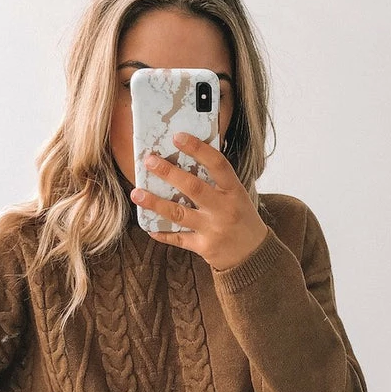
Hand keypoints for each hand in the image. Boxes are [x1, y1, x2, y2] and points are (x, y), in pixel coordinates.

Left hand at [130, 131, 268, 270]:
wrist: (253, 255)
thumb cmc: (242, 219)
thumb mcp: (238, 196)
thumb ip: (217, 182)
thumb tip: (187, 159)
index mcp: (234, 191)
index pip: (217, 164)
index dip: (198, 149)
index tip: (178, 136)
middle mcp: (223, 209)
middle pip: (193, 187)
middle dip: (169, 173)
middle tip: (150, 161)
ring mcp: (213, 229)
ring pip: (179, 214)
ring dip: (155, 203)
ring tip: (137, 193)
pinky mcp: (204, 247)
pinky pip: (178, 239)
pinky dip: (162, 233)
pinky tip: (148, 227)